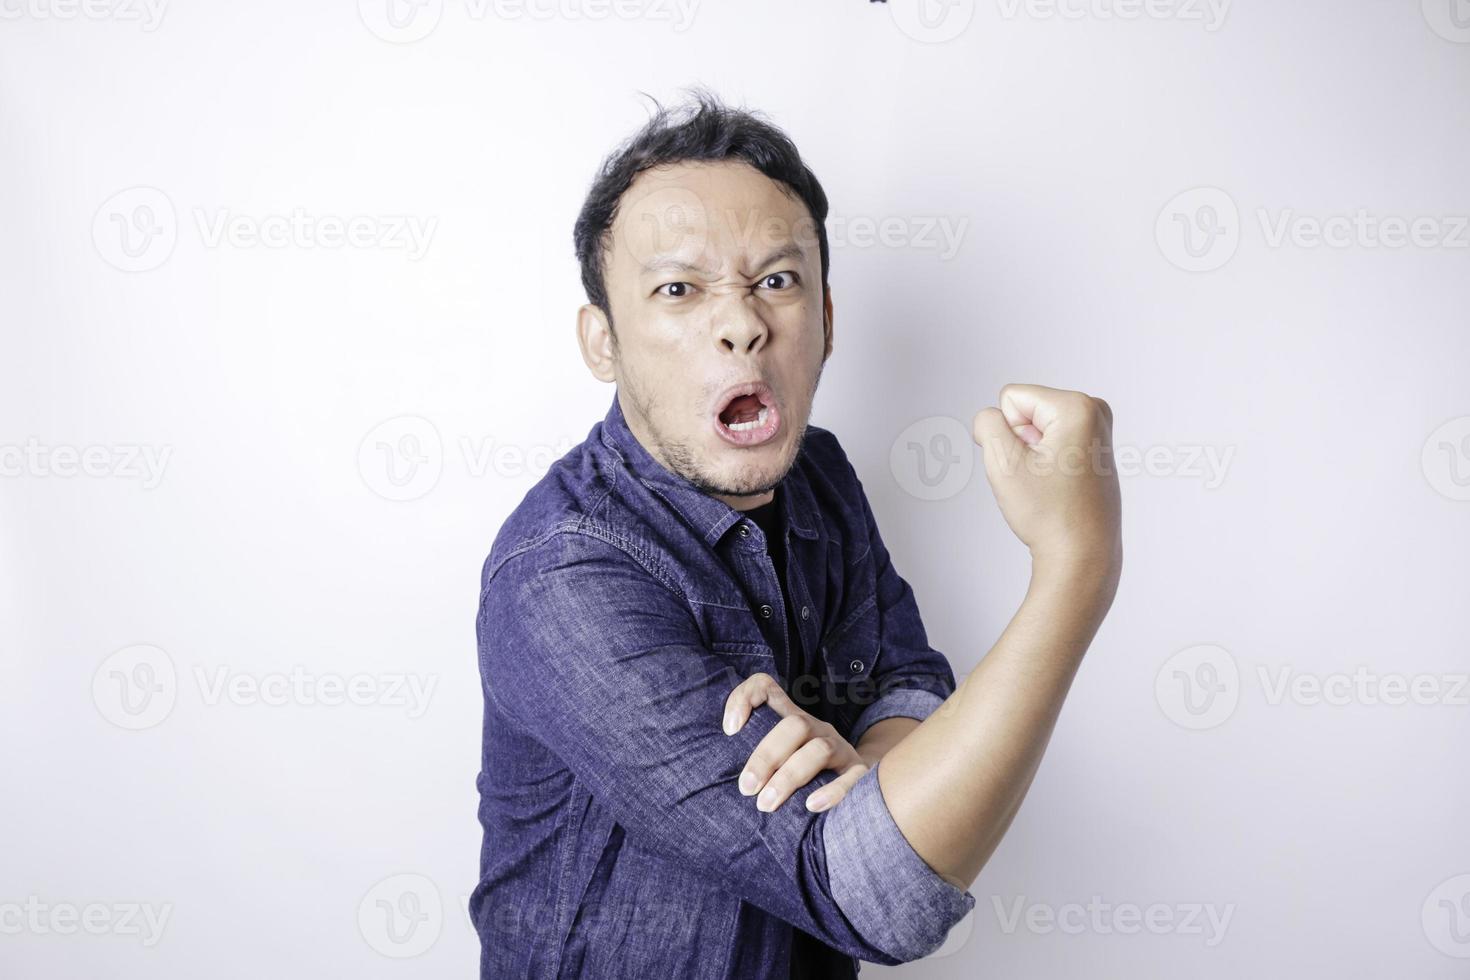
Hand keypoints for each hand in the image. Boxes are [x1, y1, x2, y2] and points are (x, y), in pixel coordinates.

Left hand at [722, 672, 866, 812]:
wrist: (868, 783)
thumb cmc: (807, 776)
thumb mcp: (781, 762)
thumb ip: (756, 763)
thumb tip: (717, 781)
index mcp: (792, 721)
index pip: (767, 688)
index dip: (745, 697)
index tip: (729, 730)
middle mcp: (817, 729)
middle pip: (794, 725)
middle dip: (766, 756)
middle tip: (746, 788)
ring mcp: (841, 749)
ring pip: (818, 749)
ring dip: (789, 777)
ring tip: (766, 805)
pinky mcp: (861, 773)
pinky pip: (851, 778)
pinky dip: (833, 792)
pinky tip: (811, 807)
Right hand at [971, 384, 1121, 573]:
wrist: (1081, 556)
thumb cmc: (1050, 515)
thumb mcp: (1002, 463)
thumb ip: (986, 423)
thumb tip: (990, 417)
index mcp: (1077, 406)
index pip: (1010, 398)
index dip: (1007, 433)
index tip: (1028, 465)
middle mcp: (1095, 411)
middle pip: (1025, 411)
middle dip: (1020, 443)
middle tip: (1038, 478)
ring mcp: (1099, 431)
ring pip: (1036, 428)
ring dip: (1031, 456)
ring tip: (1049, 484)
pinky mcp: (1096, 449)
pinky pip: (1051, 442)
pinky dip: (1046, 463)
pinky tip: (1058, 488)